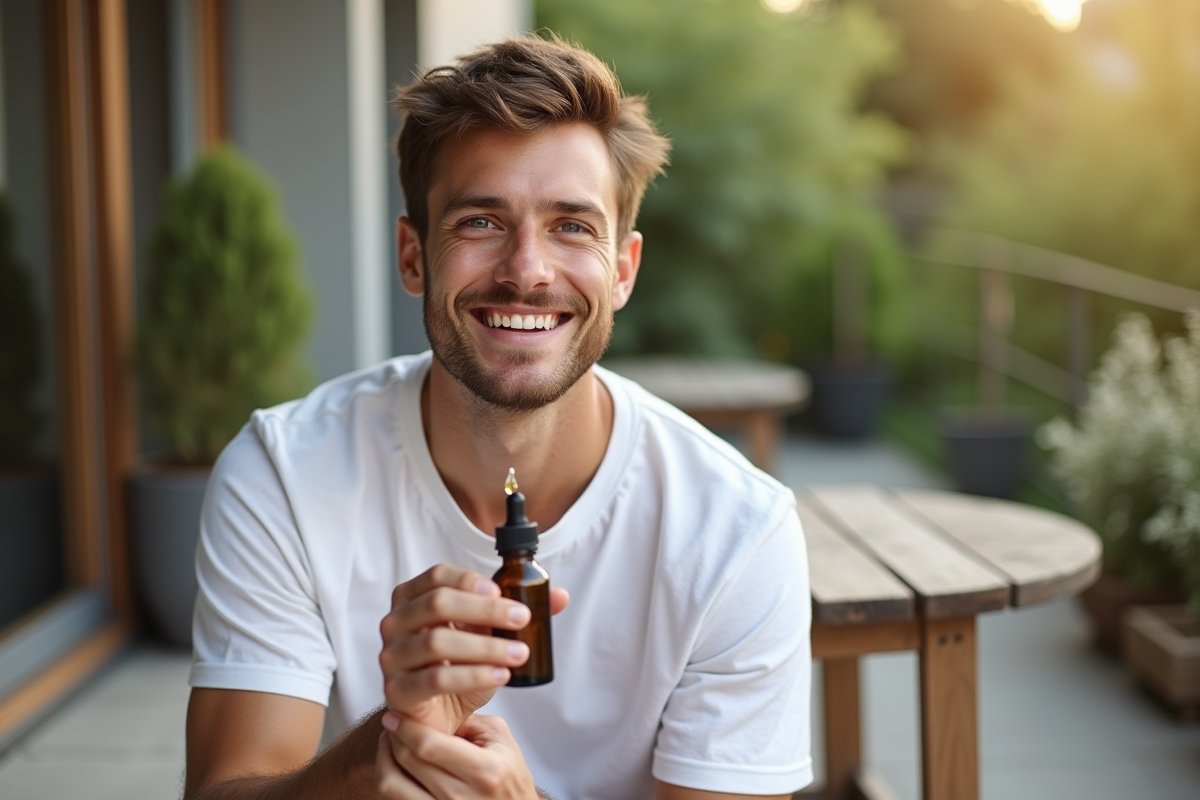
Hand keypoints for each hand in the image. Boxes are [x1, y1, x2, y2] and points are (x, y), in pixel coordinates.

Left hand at [375, 713, 537, 799]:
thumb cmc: (510, 779)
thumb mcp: (501, 740)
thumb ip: (468, 720)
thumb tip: (434, 704)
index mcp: (484, 771)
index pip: (430, 745)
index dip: (407, 726)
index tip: (396, 713)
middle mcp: (462, 796)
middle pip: (409, 760)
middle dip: (395, 735)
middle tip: (393, 721)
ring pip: (392, 783)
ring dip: (384, 757)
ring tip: (389, 742)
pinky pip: (395, 797)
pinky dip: (388, 777)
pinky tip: (393, 763)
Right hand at [379, 564, 567, 734]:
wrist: (436, 716)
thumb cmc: (458, 666)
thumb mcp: (487, 635)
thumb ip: (516, 613)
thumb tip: (559, 596)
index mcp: (412, 597)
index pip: (438, 576)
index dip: (470, 580)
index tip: (502, 590)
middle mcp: (395, 621)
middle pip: (437, 603)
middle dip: (485, 609)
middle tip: (523, 619)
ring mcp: (391, 656)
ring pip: (437, 641)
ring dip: (485, 646)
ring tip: (520, 653)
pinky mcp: (397, 690)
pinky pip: (435, 679)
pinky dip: (472, 675)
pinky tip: (500, 675)